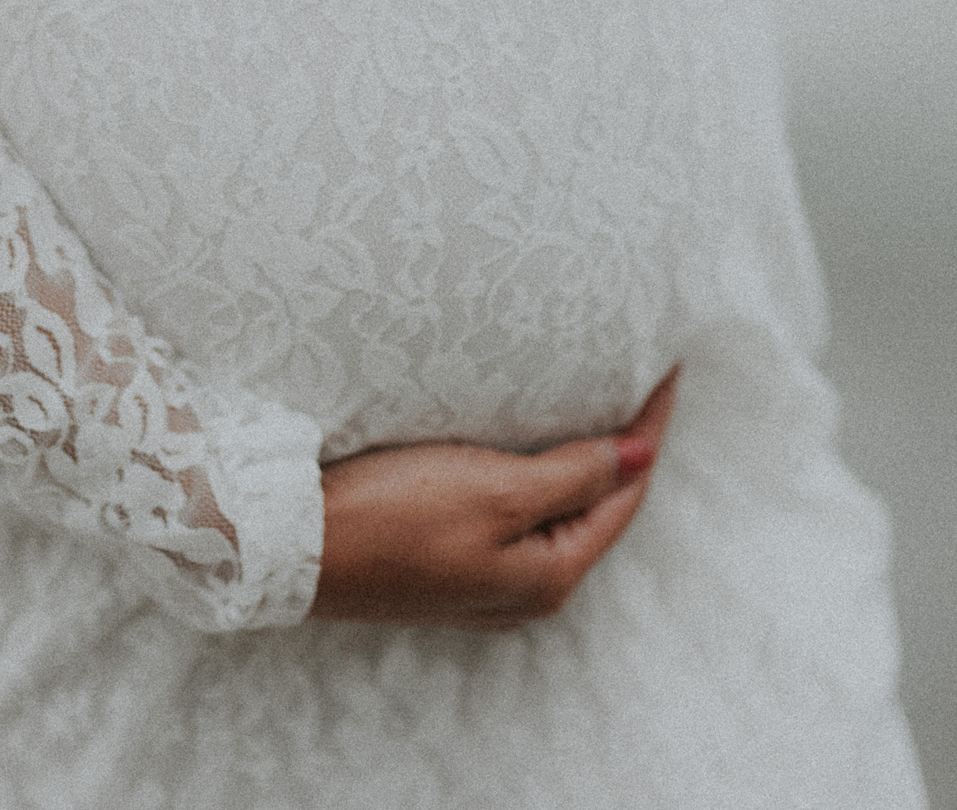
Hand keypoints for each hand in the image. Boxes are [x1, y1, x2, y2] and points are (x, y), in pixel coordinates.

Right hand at [308, 370, 677, 629]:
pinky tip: (527, 446)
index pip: (625, 491)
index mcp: (550, 576)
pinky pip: (515, 515)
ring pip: (555, 511)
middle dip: (621, 447)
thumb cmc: (394, 517)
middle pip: (595, 506)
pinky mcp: (446, 564)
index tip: (665, 368)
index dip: (649, 428)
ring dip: (577, 460)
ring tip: (593, 403)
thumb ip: (573, 475)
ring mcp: (484, 582)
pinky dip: (535, 475)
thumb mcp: (497, 490)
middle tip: (639, 379)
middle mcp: (525, 589)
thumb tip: (640, 456)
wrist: (291, 547)